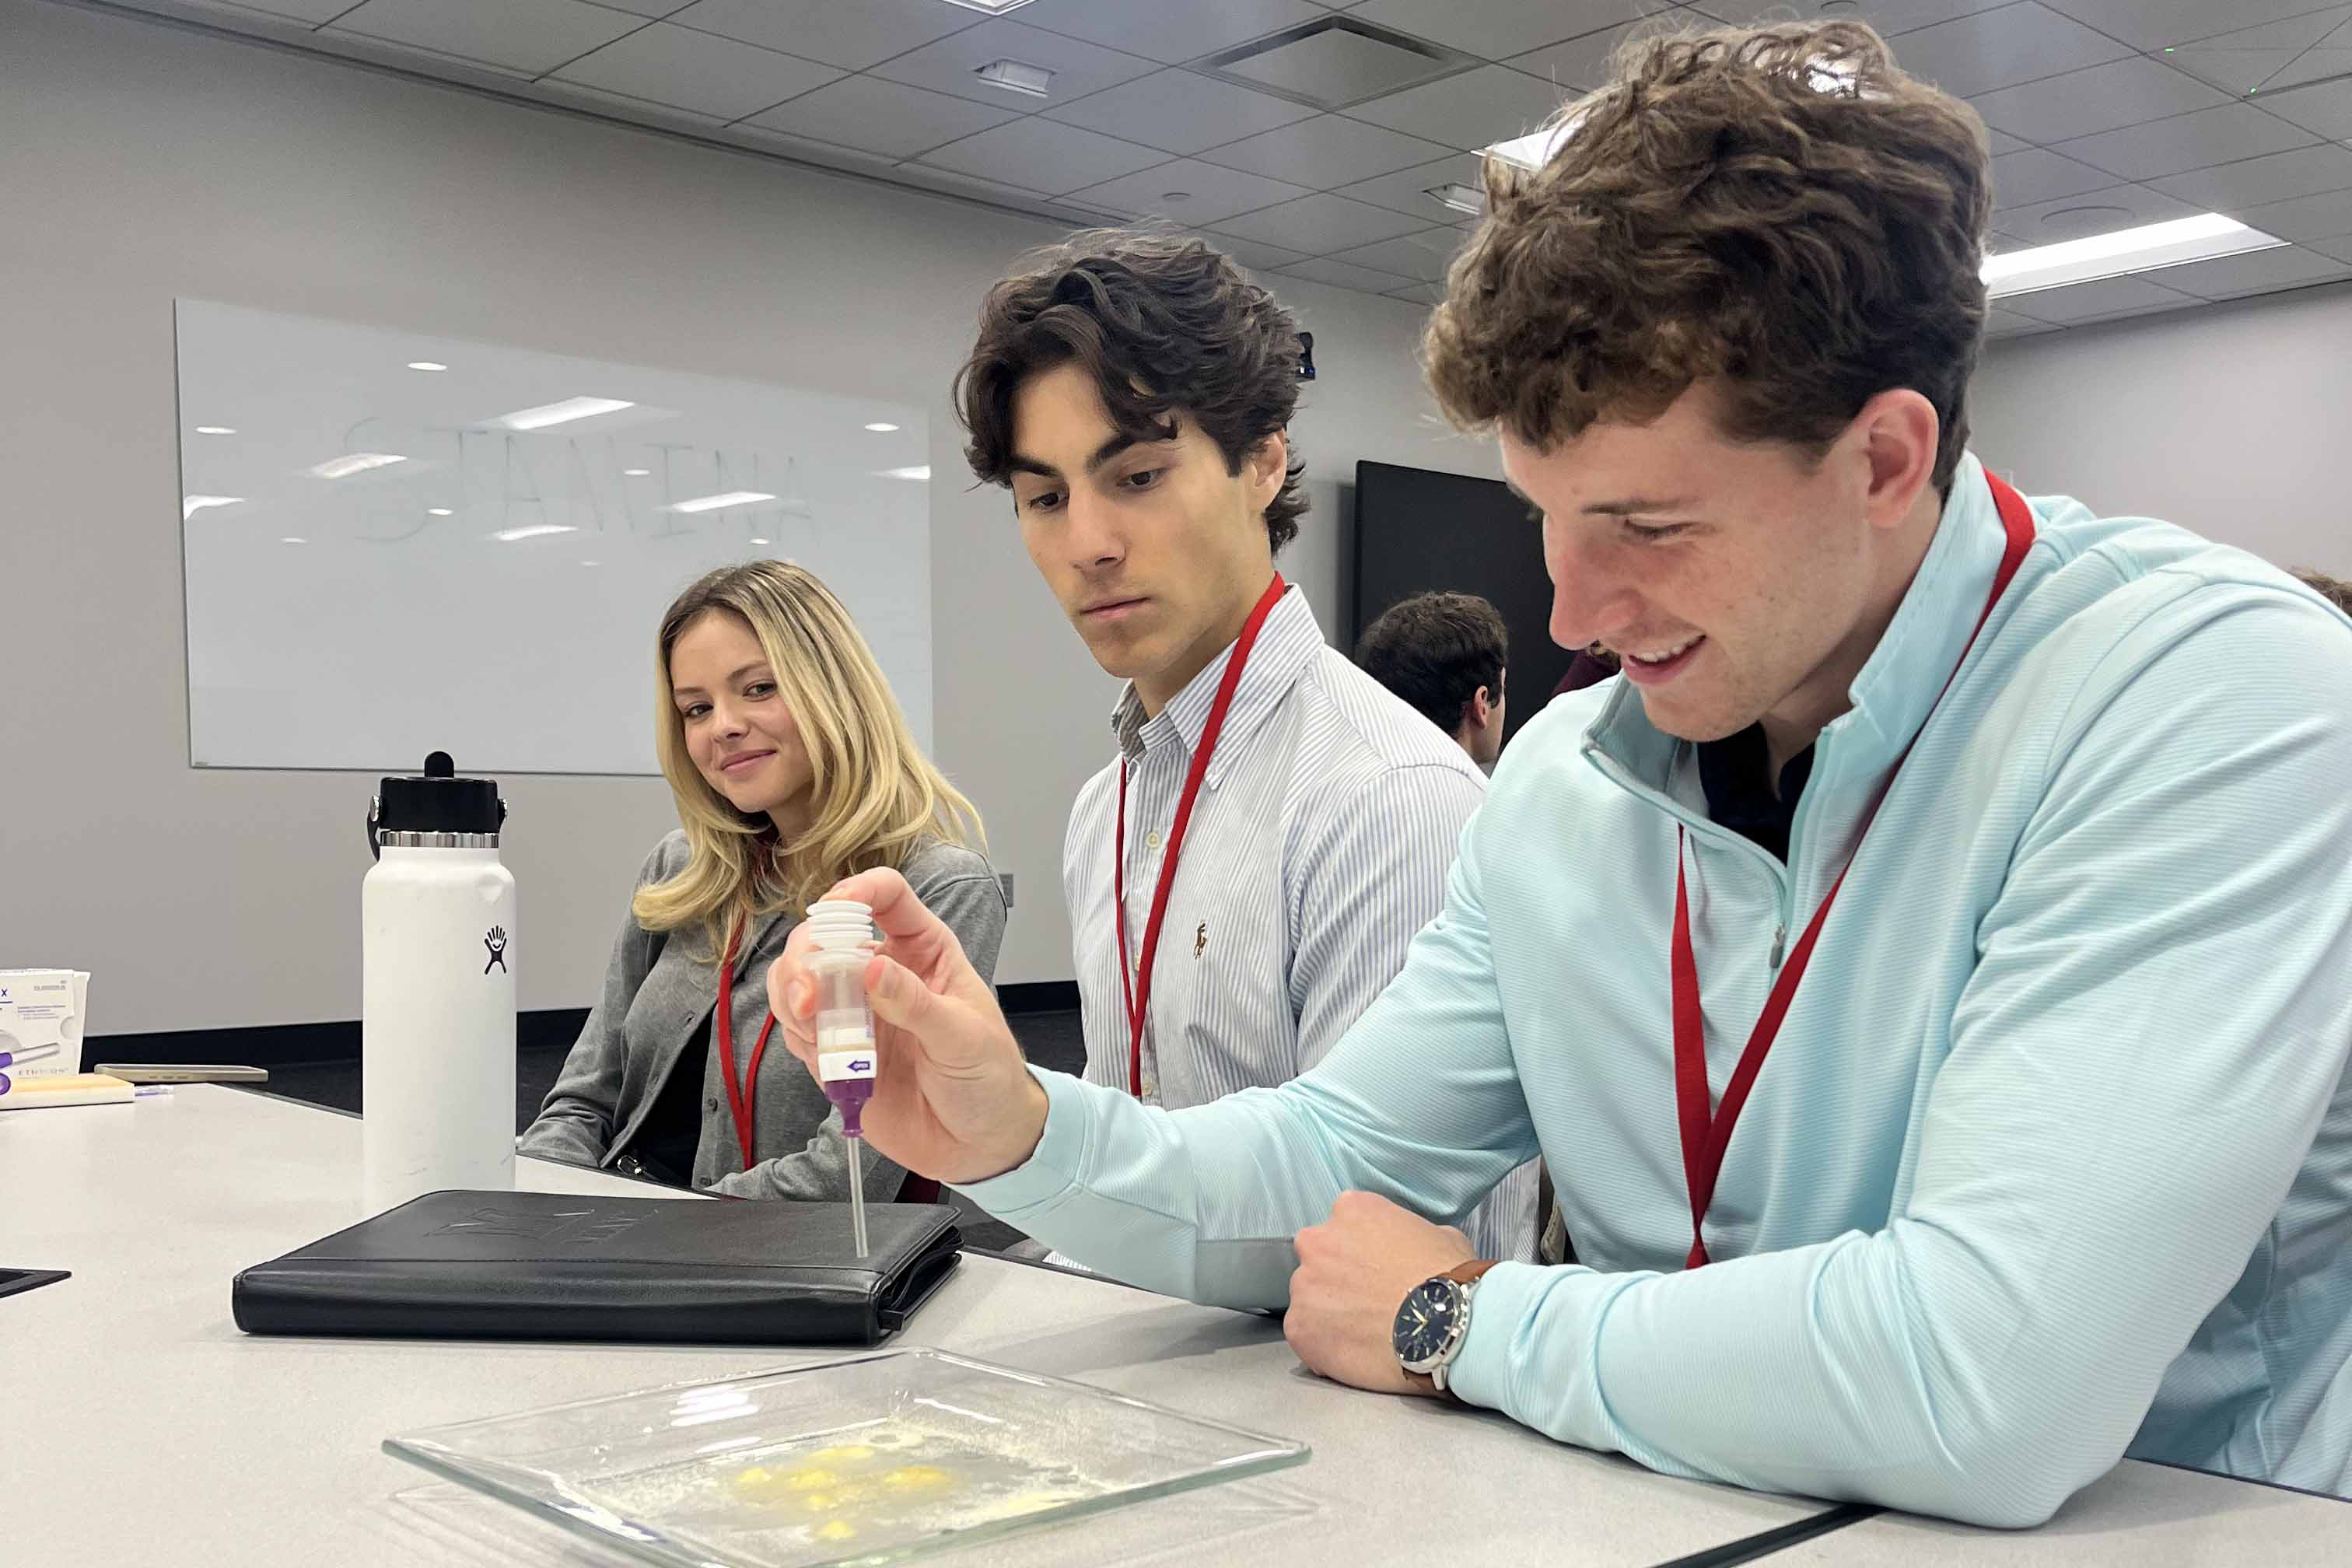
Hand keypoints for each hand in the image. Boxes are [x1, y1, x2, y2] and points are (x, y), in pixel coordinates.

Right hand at [768, 868, 1048, 1185]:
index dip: (858, 892)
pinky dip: (795, 1031)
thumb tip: (871, 969)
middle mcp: (883, 972)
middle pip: (826, 935)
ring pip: (799, 977)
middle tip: (809, 994)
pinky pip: (797, 1027)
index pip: (887, 896)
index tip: (836, 910)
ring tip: (808, 1020)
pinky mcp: (835, 1051)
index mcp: (923, 950)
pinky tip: (817, 1050)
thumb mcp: (963, 1037)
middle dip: (807, 955)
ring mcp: (855, 1011)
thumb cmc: (987, 1078)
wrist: (979, 1143)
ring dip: (791, 992)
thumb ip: (916, 1004)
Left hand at [1284, 1191, 1477, 1396]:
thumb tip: (1410, 1248)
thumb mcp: (1440, 1235)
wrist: (1445, 1328)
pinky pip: (1304, 1335)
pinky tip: (1354, 1352)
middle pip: (1319, 1259)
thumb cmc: (1449, 1279)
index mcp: (1352, 1210)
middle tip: (1368, 1301)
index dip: (1361, 1251)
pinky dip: (1323, 1345)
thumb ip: (1409, 1233)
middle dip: (1337, 1277)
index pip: (1345, 1225)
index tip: (1377, 1270)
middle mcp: (1318, 1241)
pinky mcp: (1299, 1327)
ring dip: (1329, 1312)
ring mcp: (1304, 1285)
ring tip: (1364, 1333)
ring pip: (1309, 1298)